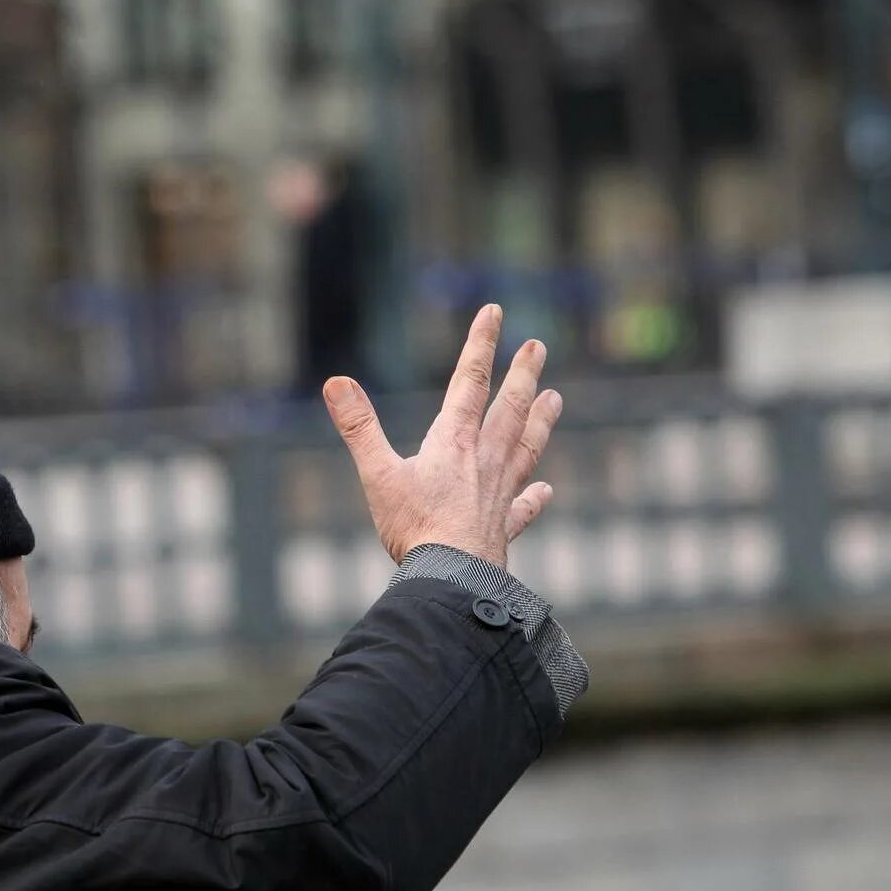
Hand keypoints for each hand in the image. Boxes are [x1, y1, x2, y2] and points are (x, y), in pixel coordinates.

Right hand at [321, 305, 561, 568]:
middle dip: (522, 374)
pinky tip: (546, 491)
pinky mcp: (503, 527)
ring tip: (554, 398)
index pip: (469, 381)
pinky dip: (536, 497)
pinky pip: (523, 507)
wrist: (453, 578)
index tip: (495, 312)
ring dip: (540, 421)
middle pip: (508, 408)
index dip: (480, 344)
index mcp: (452, 441)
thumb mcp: (377, 473)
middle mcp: (483, 460)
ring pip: (525, 447)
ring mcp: (499, 493)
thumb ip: (359, 426)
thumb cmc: (414, 526)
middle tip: (537, 347)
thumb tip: (335, 382)